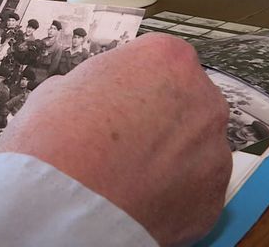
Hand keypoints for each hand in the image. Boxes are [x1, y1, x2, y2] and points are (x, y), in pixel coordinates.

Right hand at [0, 33, 231, 245]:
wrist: (61, 210)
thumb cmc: (54, 141)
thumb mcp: (58, 90)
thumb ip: (92, 86)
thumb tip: (92, 98)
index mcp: (166, 59)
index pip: (158, 60)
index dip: (132, 82)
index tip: (115, 99)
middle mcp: (202, 99)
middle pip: (184, 101)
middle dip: (157, 116)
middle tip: (120, 138)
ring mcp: (214, 152)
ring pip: (193, 147)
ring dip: (167, 156)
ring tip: (126, 175)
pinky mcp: (212, 200)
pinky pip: (193, 189)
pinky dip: (171, 193)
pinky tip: (138, 199)